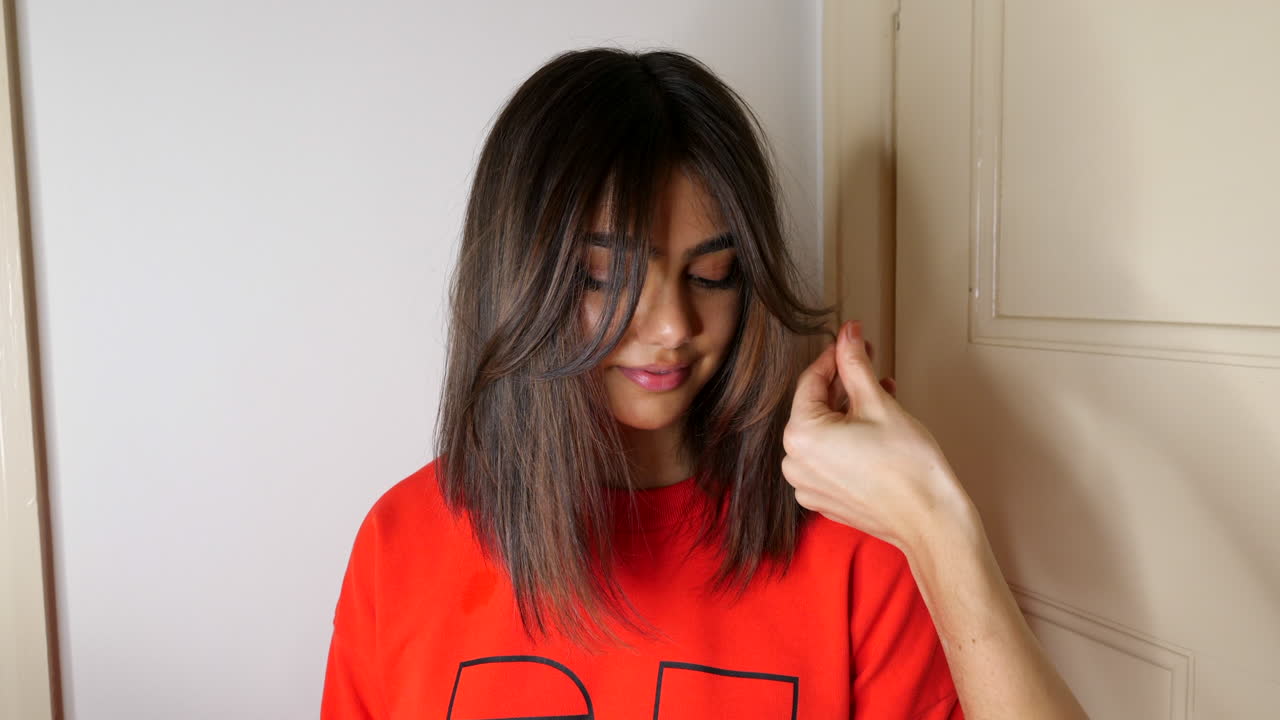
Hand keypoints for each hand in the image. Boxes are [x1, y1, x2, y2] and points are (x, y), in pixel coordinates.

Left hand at [781, 320, 969, 552]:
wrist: (929, 519)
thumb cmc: (908, 468)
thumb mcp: (879, 403)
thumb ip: (856, 364)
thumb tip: (848, 334)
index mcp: (800, 436)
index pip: (812, 381)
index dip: (835, 357)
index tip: (851, 342)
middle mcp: (795, 463)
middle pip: (816, 407)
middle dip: (845, 385)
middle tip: (870, 365)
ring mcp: (807, 485)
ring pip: (823, 433)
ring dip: (849, 411)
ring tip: (881, 396)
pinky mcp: (823, 498)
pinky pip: (828, 458)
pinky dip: (846, 440)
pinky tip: (875, 428)